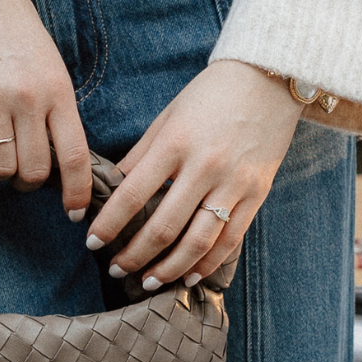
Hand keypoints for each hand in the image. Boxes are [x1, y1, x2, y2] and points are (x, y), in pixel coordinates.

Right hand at [0, 0, 91, 215]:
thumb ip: (57, 108)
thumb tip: (62, 160)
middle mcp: (28, 99)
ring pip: (2, 169)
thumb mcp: (50, 64)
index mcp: (58, 90)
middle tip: (25, 176)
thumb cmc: (15, 26)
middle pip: (35, 171)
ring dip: (2, 174)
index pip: (74, 156)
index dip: (77, 192)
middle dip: (32, 184)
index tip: (75, 211)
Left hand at [86, 61, 304, 288]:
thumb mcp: (168, 116)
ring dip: (169, 268)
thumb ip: (141, 154)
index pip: (132, 194)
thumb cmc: (210, 95)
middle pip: (163, 227)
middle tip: (117, 270)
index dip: (109, 224)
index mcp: (175, 143)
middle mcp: (204, 166)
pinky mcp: (256, 194)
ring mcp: (233, 183)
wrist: (268, 79)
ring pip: (197, 242)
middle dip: (135, 255)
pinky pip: (229, 240)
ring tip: (148, 282)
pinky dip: (208, 263)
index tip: (92, 243)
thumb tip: (112, 189)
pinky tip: (189, 276)